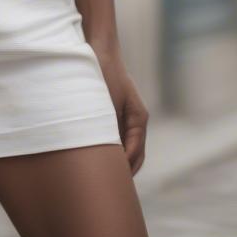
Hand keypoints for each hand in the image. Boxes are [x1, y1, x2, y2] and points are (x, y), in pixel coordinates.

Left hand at [93, 44, 148, 175]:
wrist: (100, 49)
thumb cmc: (103, 73)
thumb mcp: (106, 101)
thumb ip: (110, 126)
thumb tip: (111, 152)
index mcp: (139, 118)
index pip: (136, 151)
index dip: (124, 167)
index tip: (114, 180)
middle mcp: (136, 119)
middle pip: (135, 154)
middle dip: (124, 171)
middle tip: (111, 187)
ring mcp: (128, 116)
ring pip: (127, 147)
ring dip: (118, 161)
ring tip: (104, 177)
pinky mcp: (117, 113)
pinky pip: (118, 137)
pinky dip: (111, 149)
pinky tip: (97, 156)